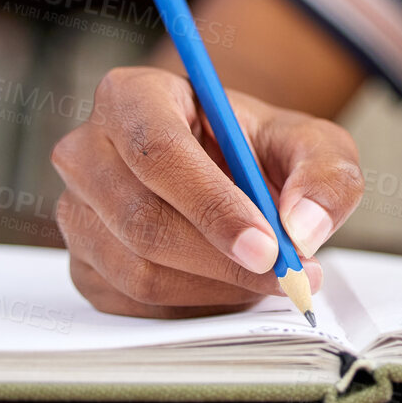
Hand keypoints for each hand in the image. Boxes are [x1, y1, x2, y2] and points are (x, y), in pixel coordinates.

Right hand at [51, 66, 363, 317]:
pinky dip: (193, 306)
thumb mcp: (311, 144)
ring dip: (215, 287)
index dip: (211, 204)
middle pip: (142, 219)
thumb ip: (324, 174)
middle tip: (289, 277)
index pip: (157, 152)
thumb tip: (303, 228)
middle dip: (223, 260)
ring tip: (267, 278)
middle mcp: (88, 150)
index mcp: (132, 96)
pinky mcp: (83, 264)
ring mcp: (77, 210)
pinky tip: (228, 284)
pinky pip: (132, 304)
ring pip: (138, 270)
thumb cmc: (258, 149)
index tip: (268, 245)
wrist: (230, 173)